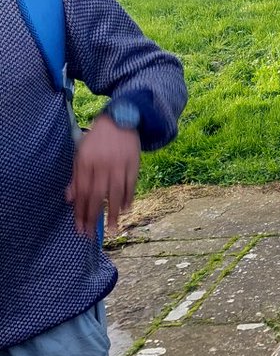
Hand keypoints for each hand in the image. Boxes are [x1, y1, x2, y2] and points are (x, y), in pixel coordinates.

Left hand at [67, 115, 140, 236]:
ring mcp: (119, 164)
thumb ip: (76, 177)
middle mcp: (102, 165)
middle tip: (92, 235)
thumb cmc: (97, 139)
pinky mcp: (134, 162)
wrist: (120, 119)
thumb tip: (70, 199)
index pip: (82, 192)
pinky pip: (131, 184)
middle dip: (93, 217)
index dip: (80, 212)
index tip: (80, 228)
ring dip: (114, 212)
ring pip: (115, 192)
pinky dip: (129, 197)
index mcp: (86, 162)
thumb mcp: (80, 154)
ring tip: (112, 228)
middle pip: (97, 195)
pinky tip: (126, 209)